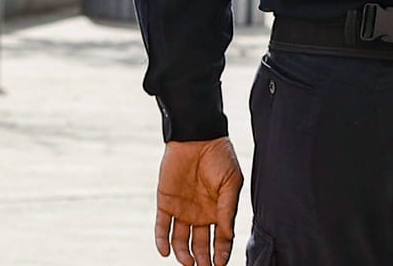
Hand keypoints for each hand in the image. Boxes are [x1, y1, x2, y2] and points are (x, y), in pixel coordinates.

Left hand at [155, 138, 243, 265]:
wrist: (197, 138)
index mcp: (219, 209)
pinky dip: (161, 241)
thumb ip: (228, 209)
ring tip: (188, 263)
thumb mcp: (231, 182)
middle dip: (202, 259)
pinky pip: (161, 227)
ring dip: (183, 254)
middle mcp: (200, 213)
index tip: (220, 264)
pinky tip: (165, 252)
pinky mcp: (165, 204)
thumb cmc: (220, 157)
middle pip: (200, 243)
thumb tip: (228, 235)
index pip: (220, 237)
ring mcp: (182, 210)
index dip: (221, 252)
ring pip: (180, 240)